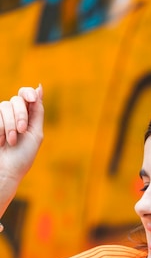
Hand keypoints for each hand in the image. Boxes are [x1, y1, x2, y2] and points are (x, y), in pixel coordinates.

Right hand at [0, 85, 43, 214]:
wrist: (6, 170)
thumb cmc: (23, 156)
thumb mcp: (35, 134)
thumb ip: (37, 111)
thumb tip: (39, 87)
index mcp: (29, 117)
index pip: (28, 95)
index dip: (29, 93)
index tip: (32, 99)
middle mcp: (15, 114)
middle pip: (17, 99)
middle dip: (20, 115)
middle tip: (21, 131)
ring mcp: (2, 117)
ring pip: (5, 106)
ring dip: (10, 125)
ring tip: (11, 141)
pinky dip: (1, 129)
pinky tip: (2, 141)